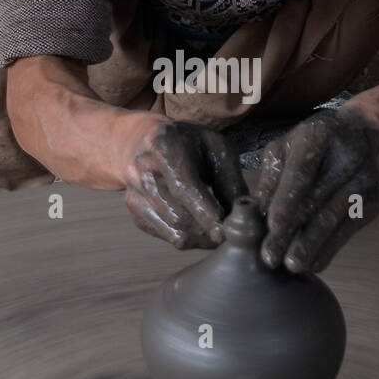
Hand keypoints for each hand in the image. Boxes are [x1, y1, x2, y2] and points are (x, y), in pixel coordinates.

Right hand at [123, 120, 246, 249]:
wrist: (149, 141)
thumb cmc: (191, 144)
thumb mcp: (217, 149)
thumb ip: (230, 180)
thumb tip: (245, 215)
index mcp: (163, 146)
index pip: (184, 188)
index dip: (206, 213)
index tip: (225, 231)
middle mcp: (140, 170)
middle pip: (178, 215)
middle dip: (208, 229)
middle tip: (231, 234)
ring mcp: (133, 192)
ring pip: (173, 230)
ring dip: (201, 237)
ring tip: (219, 231)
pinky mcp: (134, 211)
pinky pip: (165, 235)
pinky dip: (188, 238)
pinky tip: (201, 228)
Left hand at [255, 107, 378, 273]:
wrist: (363, 132)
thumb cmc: (314, 143)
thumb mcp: (287, 148)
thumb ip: (271, 178)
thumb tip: (253, 213)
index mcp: (319, 136)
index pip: (301, 173)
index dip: (286, 201)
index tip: (272, 226)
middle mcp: (347, 156)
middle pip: (316, 201)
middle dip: (291, 232)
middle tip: (271, 257)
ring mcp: (365, 179)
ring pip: (333, 219)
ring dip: (311, 246)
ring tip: (291, 265)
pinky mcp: (374, 201)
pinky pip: (348, 229)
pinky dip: (330, 248)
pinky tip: (314, 262)